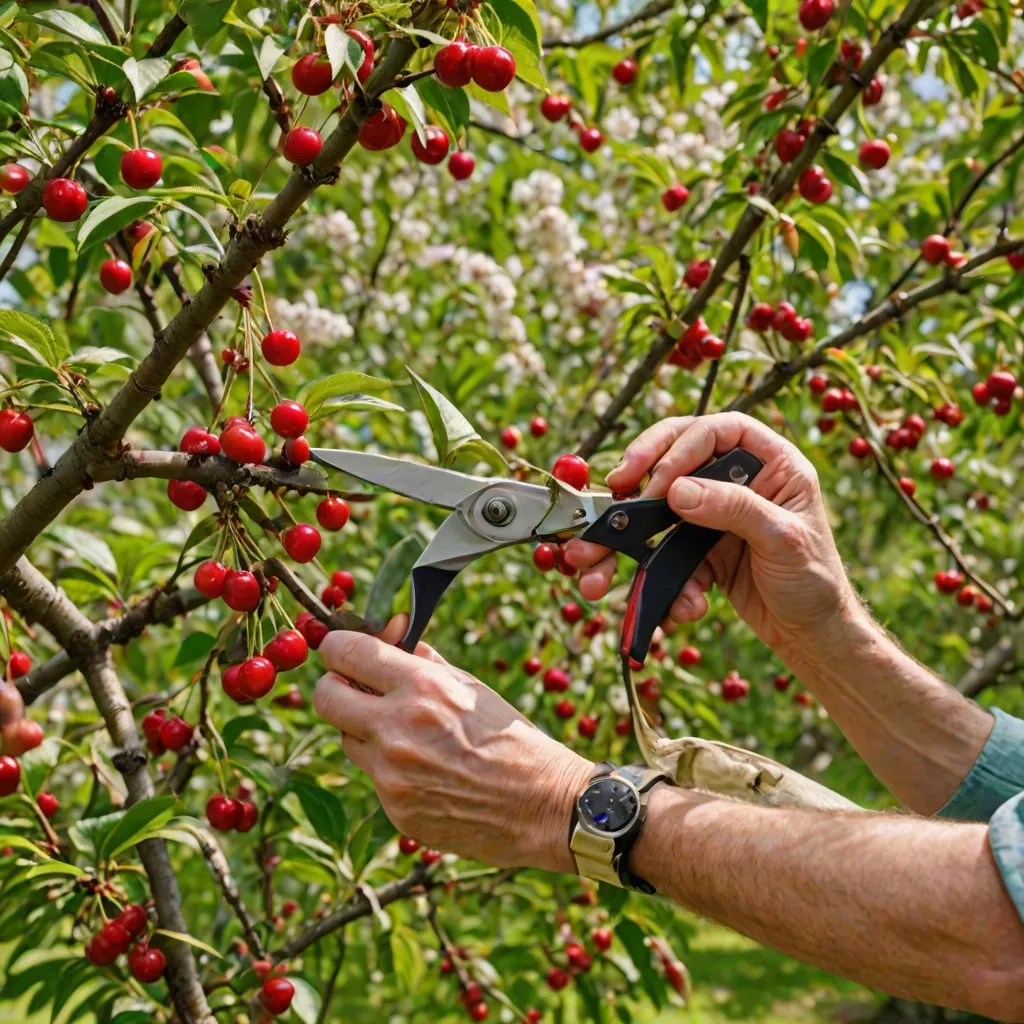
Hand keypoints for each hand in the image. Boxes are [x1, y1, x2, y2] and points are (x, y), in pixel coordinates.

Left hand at [313, 617, 593, 872]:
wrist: (542, 804)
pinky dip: (389, 767)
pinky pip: (373, 777)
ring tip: (406, 732)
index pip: (345, 652)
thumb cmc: (510, 736)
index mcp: (420, 687)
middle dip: (335, 685)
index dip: (337, 646)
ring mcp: (391, 774)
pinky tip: (426, 769)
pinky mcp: (394, 809)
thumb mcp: (469, 686)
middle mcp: (397, 729)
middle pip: (325, 697)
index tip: (342, 649)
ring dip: (363, 729)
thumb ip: (422, 658)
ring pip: (347, 738)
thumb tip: (388, 629)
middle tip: (354, 686)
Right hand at [564, 413, 860, 653]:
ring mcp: (716, 516)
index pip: (716, 432)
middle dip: (639, 482)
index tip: (655, 482)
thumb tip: (676, 491)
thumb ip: (734, 509)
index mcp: (771, 463)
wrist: (814, 636)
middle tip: (613, 491)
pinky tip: (683, 608)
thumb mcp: (784, 539)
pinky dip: (664, 582)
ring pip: (660, 513)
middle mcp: (739, 482)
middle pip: (676, 461)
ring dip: (629, 542)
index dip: (679, 447)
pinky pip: (667, 555)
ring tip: (597, 569)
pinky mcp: (700, 549)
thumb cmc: (817, 582)